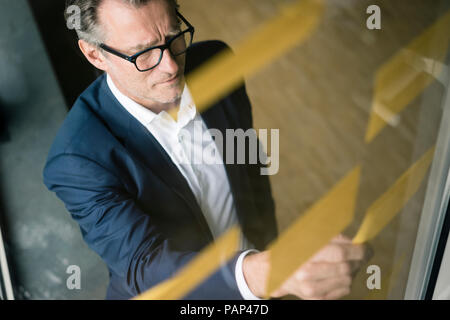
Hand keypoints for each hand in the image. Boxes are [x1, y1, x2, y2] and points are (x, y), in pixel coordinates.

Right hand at [243, 234, 371, 299]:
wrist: (274, 272)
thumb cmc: (293, 250)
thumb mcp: (307, 237)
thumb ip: (332, 238)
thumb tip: (356, 243)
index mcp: (305, 255)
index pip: (340, 254)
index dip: (358, 250)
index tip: (367, 247)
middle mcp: (307, 274)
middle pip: (346, 268)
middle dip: (358, 260)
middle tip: (362, 254)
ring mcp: (312, 290)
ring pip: (347, 281)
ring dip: (352, 271)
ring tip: (346, 264)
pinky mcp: (316, 300)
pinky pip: (342, 291)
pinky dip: (346, 282)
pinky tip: (338, 275)